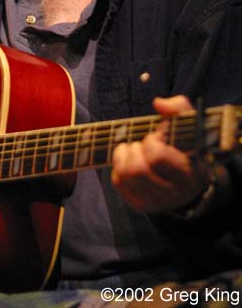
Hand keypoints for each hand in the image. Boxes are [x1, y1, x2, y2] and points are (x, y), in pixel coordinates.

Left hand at [111, 95, 209, 213]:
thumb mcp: (190, 124)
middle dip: (135, 150)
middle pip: (138, 169)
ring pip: (126, 176)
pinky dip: (118, 166)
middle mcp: (175, 192)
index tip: (157, 137)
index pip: (157, 157)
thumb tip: (158, 103)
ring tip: (134, 149)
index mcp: (190, 172)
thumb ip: (178, 107)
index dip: (151, 142)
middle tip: (143, 143)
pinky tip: (129, 160)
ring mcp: (158, 202)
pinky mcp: (142, 205)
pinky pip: (118, 182)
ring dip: (124, 156)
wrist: (190, 178)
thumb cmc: (186, 145)